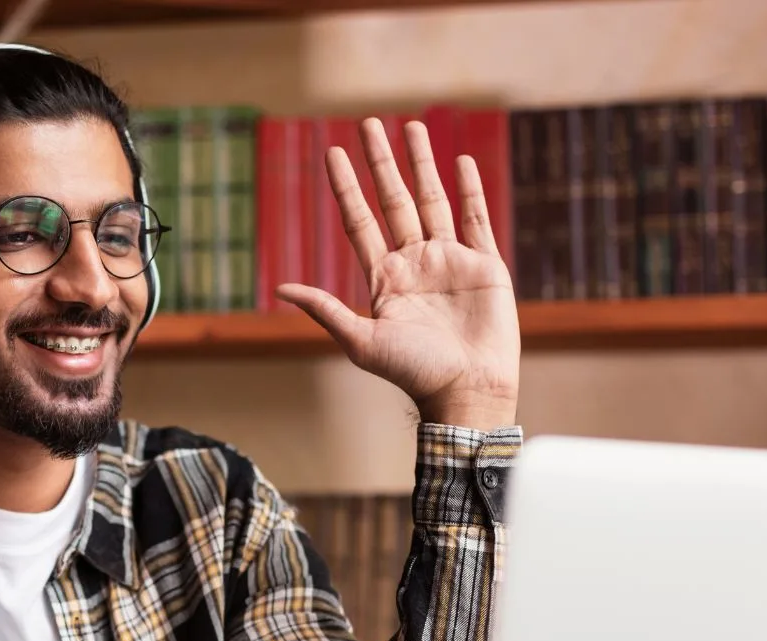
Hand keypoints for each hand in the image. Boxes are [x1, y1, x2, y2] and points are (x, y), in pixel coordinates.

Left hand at [275, 118, 520, 430]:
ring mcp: (450, 261)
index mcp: (384, 278)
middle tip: (369, 123)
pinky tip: (460, 160)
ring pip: (433, 200)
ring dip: (422, 164)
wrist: (467, 389)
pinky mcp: (485, 266)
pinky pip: (475, 218)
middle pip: (394, 200)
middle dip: (382, 162)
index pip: (359, 220)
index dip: (346, 187)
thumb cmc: (413, 372)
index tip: (333, 153)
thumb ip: (325, 310)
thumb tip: (281, 288)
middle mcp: (414, 263)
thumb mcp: (362, 340)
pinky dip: (469, 189)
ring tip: (413, 127)